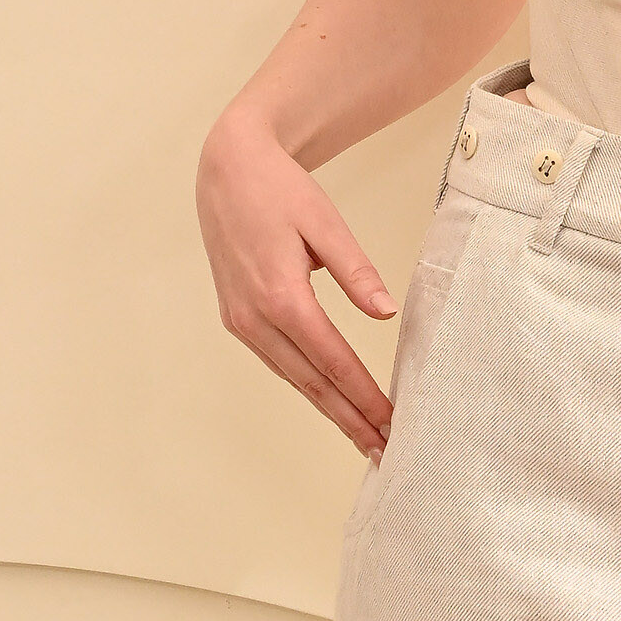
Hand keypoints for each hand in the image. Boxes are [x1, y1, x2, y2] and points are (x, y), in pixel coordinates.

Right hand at [196, 110, 396, 457]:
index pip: (333, 360)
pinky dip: (307, 387)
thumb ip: (357, 272)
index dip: (364, 395)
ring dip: (329, 410)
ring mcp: (241, 322)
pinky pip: (278, 362)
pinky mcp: (237, 319)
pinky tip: (329, 402)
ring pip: (293, 378)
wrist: (227, 170)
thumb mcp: (325, 223)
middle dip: (350, 418)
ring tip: (364, 437)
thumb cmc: (280, 191)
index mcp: (281, 295)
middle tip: (386, 450)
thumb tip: (386, 315)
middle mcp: (255, 317)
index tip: (392, 422)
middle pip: (311, 382)